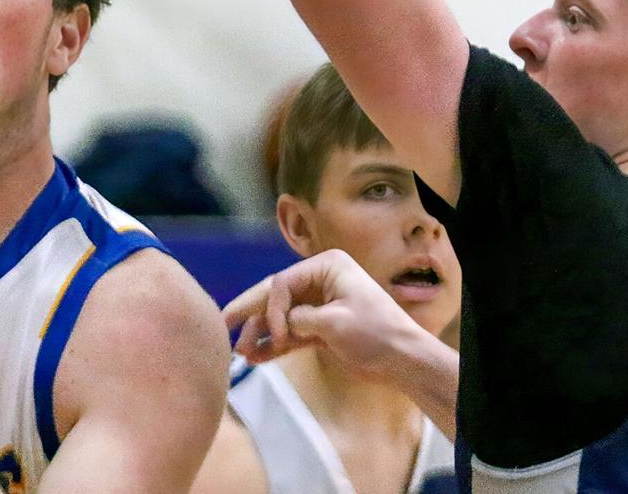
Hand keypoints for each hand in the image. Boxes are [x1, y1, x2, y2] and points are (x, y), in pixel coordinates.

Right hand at [223, 249, 423, 380]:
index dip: (271, 309)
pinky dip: (275, 345)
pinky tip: (257, 357)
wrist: (404, 360)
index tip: (276, 335)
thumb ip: (296, 319)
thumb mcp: (332, 322)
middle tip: (223, 324)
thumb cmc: (375, 333)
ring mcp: (319, 304)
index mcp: (326, 266)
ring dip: (262, 335)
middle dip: (252, 315)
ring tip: (241, 353)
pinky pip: (290, 333)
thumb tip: (273, 326)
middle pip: (275, 296)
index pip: (282, 283)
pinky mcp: (320, 327)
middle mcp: (319, 280)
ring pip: (280, 317)